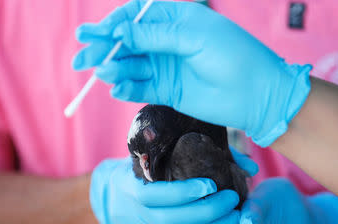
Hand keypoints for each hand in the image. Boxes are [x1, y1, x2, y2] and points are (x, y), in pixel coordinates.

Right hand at [72, 0, 311, 146]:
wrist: (256, 93)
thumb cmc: (232, 55)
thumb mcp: (192, 36)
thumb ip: (154, 35)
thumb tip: (119, 31)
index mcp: (174, 18)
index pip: (134, 17)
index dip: (112, 25)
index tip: (93, 35)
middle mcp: (166, 41)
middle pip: (126, 42)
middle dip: (103, 49)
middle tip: (80, 59)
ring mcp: (165, 67)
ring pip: (130, 66)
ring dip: (114, 68)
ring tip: (104, 72)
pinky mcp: (167, 90)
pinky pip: (140, 87)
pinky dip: (126, 87)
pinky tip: (116, 88)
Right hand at [90, 157, 242, 223]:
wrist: (116, 200)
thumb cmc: (149, 173)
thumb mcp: (161, 158)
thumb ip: (204, 154)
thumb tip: (250, 166)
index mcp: (133, 187)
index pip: (156, 195)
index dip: (184, 192)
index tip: (212, 184)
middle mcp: (134, 213)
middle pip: (169, 220)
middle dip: (206, 213)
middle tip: (232, 201)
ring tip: (232, 220)